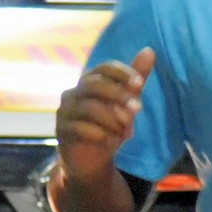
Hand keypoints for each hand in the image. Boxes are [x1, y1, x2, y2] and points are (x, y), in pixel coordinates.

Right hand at [56, 48, 154, 186]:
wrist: (91, 160)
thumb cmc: (108, 127)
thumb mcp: (126, 105)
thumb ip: (135, 80)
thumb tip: (149, 51)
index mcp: (90, 82)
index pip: (104, 68)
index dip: (122, 73)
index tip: (139, 83)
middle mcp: (74, 93)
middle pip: (94, 85)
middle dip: (119, 95)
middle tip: (138, 109)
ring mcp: (65, 111)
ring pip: (89, 107)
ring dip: (112, 119)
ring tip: (125, 132)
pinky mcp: (61, 131)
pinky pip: (79, 128)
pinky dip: (99, 134)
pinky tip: (109, 140)